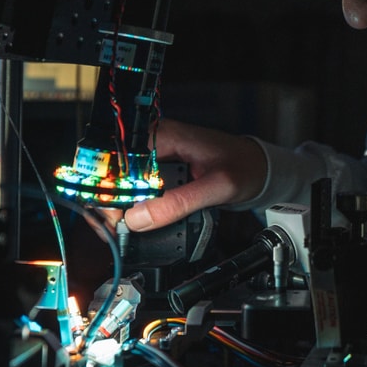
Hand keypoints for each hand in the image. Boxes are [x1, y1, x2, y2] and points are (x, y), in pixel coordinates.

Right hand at [120, 119, 267, 231]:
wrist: (258, 168)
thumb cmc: (243, 166)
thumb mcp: (216, 186)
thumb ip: (179, 202)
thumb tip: (139, 218)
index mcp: (163, 135)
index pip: (117, 159)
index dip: (108, 188)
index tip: (114, 216)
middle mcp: (154, 143)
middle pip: (113, 173)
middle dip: (111, 203)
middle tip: (118, 229)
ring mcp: (156, 159)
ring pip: (121, 184)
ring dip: (120, 208)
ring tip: (124, 230)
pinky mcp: (161, 173)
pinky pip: (137, 190)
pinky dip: (134, 208)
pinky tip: (137, 223)